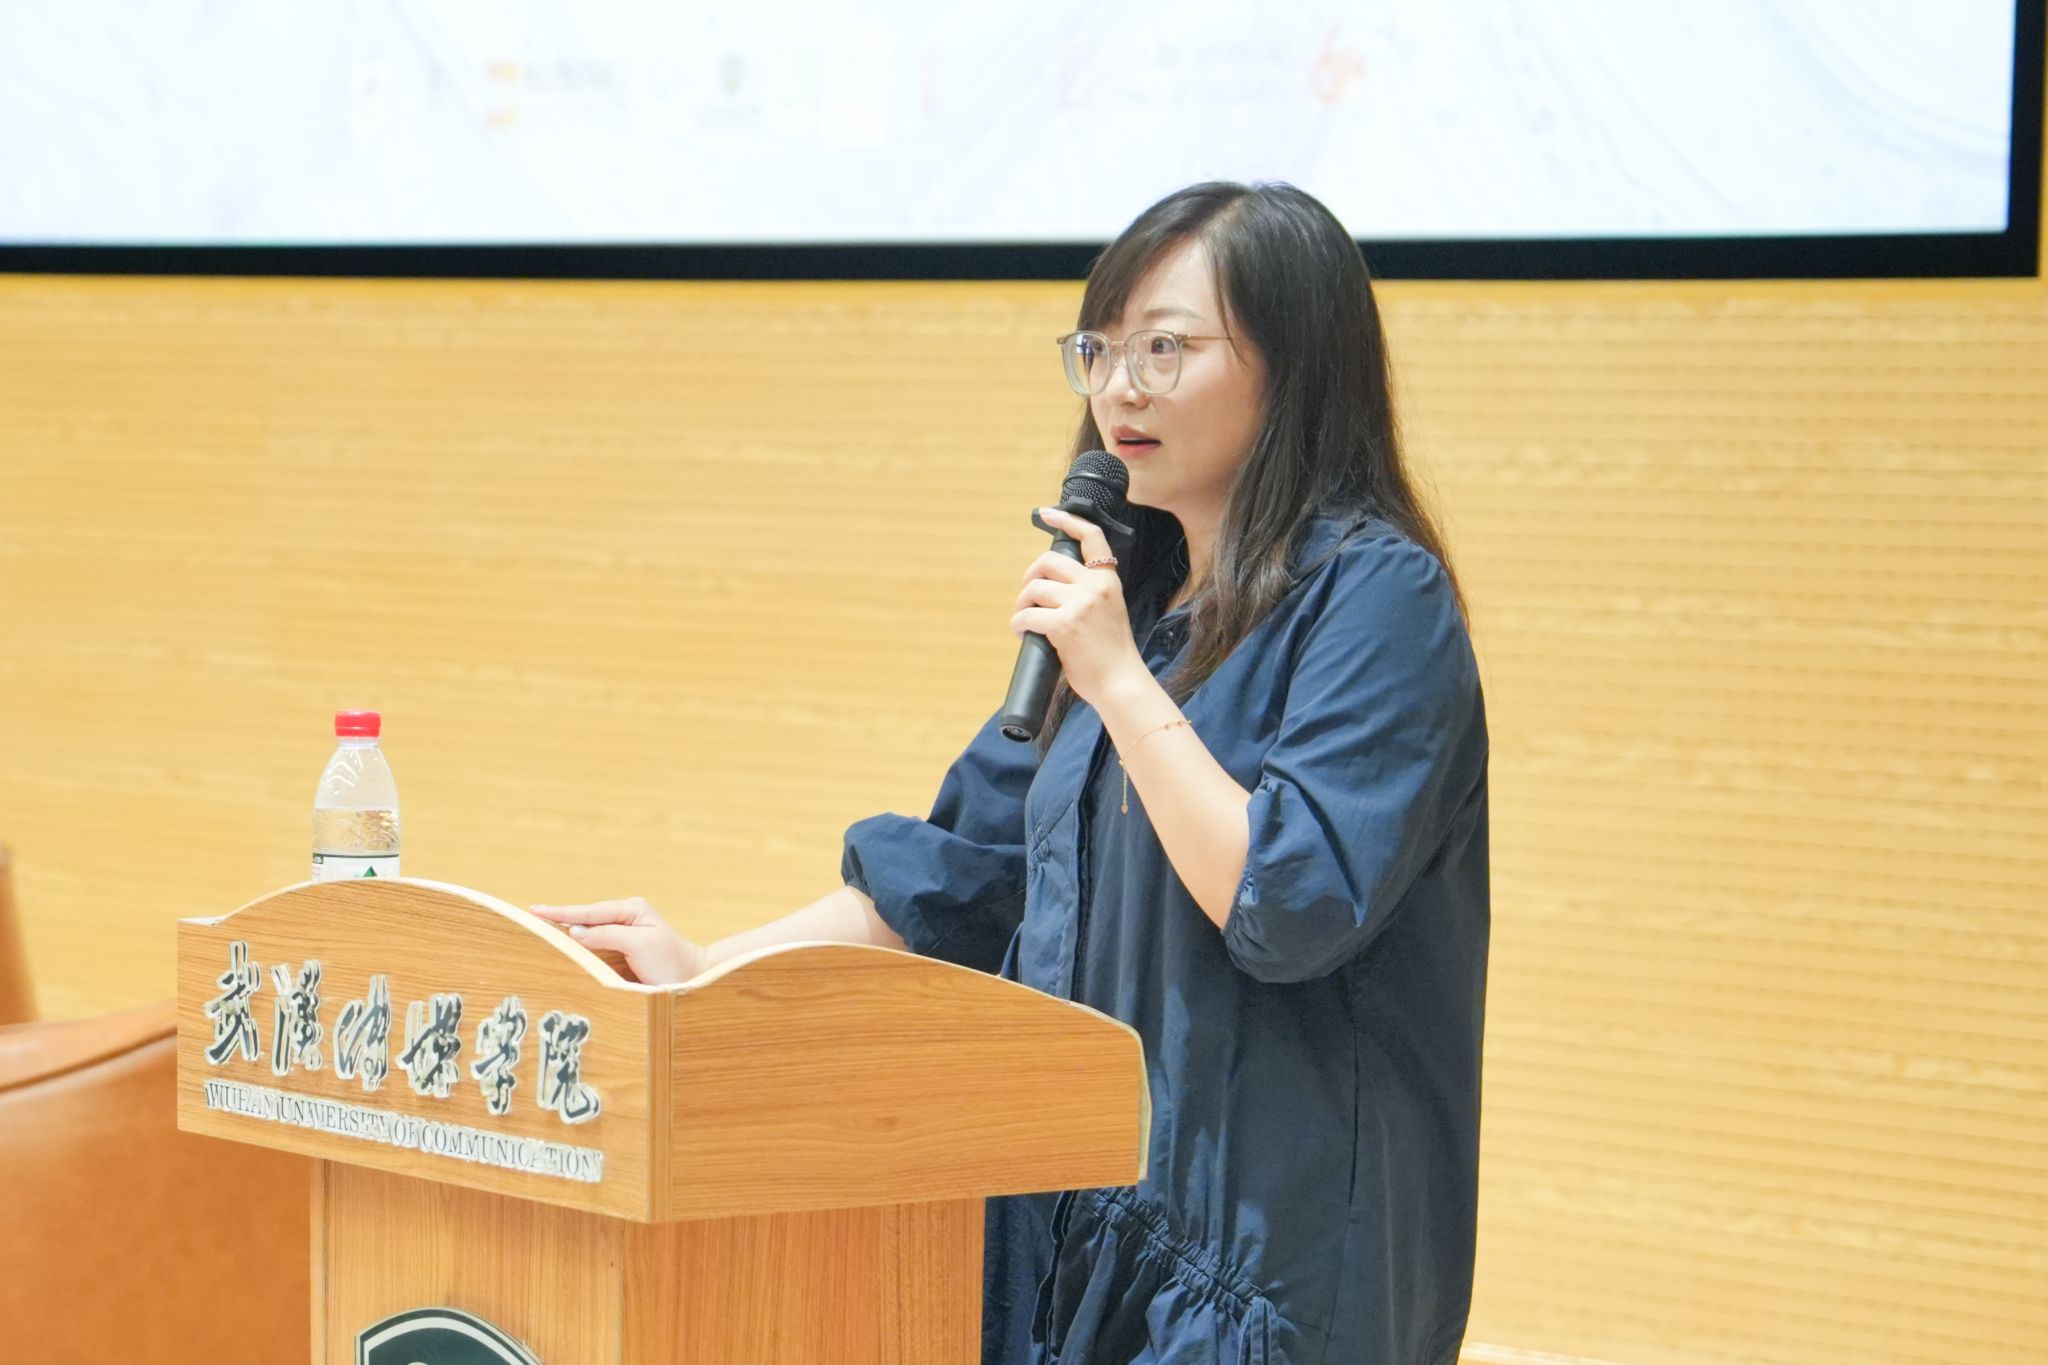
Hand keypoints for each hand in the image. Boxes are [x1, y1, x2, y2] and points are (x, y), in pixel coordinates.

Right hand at [527, 897, 706, 984]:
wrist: (692, 979)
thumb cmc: (670, 961)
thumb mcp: (639, 944)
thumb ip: (607, 935)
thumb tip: (575, 930)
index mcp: (631, 909)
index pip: (589, 911)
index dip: (561, 912)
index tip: (535, 911)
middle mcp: (625, 917)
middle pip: (585, 917)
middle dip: (559, 917)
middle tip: (528, 917)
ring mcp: (624, 932)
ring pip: (588, 929)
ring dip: (566, 929)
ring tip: (538, 928)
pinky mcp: (622, 949)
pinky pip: (594, 943)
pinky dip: (578, 943)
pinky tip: (563, 943)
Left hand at [1011, 507, 1147, 706]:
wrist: (1121, 682)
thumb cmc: (1112, 654)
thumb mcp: (1109, 612)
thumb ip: (1088, 595)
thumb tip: (1051, 590)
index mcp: (1108, 581)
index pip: (1091, 537)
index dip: (1067, 521)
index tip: (1048, 514)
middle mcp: (1094, 586)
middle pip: (1048, 562)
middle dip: (1030, 576)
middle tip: (1027, 597)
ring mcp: (1079, 604)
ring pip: (1034, 589)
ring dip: (1022, 605)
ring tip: (1024, 621)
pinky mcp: (1064, 625)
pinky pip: (1027, 615)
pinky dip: (1018, 624)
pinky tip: (1022, 634)